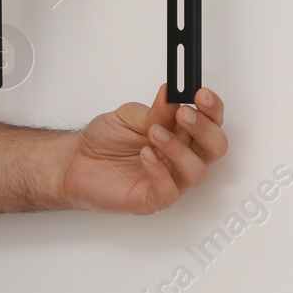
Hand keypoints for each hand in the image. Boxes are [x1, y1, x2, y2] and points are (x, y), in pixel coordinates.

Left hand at [57, 83, 227, 214]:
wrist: (77, 162)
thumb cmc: (106, 140)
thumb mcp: (129, 116)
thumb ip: (154, 110)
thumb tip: (171, 94)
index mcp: (181, 133)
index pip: (210, 122)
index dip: (212, 108)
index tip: (201, 94)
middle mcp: (181, 157)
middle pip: (215, 148)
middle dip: (204, 129)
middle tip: (184, 113)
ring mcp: (171, 179)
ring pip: (197, 171)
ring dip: (179, 149)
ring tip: (155, 133)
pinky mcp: (154, 199)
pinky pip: (169, 191)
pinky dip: (159, 170)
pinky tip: (145, 154)